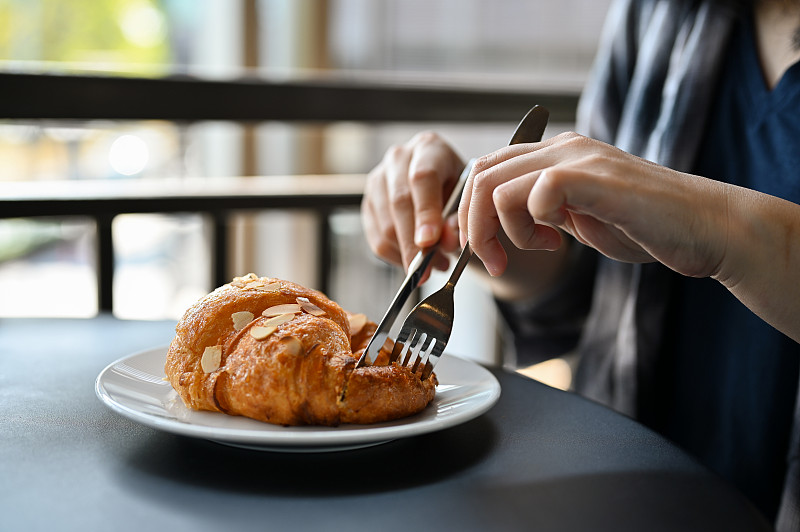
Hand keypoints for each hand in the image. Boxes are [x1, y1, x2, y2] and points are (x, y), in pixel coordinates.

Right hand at [362, 131, 463, 270]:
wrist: (445, 184)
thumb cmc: (460, 190)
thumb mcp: (468, 200)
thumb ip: (458, 220)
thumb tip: (443, 243)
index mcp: (429, 148)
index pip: (422, 178)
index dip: (426, 212)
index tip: (430, 241)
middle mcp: (399, 158)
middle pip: (399, 202)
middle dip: (413, 241)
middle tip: (428, 268)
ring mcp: (378, 179)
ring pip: (385, 224)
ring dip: (407, 253)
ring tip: (433, 266)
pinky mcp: (367, 202)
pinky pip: (376, 238)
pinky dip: (396, 256)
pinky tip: (415, 262)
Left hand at [459, 132, 727, 279]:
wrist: (704, 228)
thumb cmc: (645, 227)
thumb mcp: (578, 217)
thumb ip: (542, 212)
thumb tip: (500, 224)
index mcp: (555, 153)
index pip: (486, 169)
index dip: (470, 212)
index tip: (484, 250)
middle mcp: (562, 146)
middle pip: (480, 174)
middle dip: (473, 225)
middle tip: (493, 260)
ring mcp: (579, 158)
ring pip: (497, 185)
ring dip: (499, 230)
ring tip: (531, 251)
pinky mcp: (595, 177)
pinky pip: (537, 192)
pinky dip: (533, 225)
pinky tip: (560, 242)